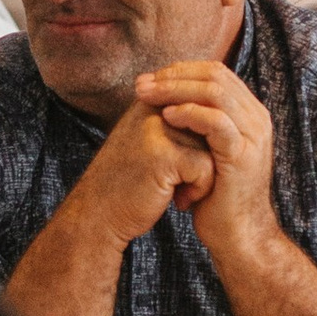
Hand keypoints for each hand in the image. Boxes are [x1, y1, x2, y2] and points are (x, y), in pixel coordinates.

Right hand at [69, 97, 210, 246]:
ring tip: (179, 191)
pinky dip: (199, 189)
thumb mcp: (150, 142)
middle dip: (204, 157)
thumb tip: (218, 114)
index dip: (201, 141)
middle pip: (209, 126)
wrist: (98, 214)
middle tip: (183, 181)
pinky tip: (178, 201)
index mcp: (151, 100)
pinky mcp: (163, 156)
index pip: (200, 107)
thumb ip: (178, 123)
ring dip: (203, 175)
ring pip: (212, 146)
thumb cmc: (128, 181)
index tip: (184, 167)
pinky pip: (206, 167)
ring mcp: (157, 130)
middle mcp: (153, 108)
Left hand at [133, 59, 277, 263]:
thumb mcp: (205, 152)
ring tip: (147, 96)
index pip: (215, 72)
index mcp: (248, 113)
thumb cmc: (215, 195)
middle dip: (174, 76)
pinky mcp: (242, 154)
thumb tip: (165, 99)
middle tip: (141, 84)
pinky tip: (167, 116)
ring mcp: (253, 135)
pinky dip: (190, 114)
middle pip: (214, 76)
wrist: (236, 234)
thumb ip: (196, 124)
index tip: (148, 79)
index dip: (179, 71)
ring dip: (176, 89)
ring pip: (215, 92)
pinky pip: (217, 122)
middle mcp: (256, 118)